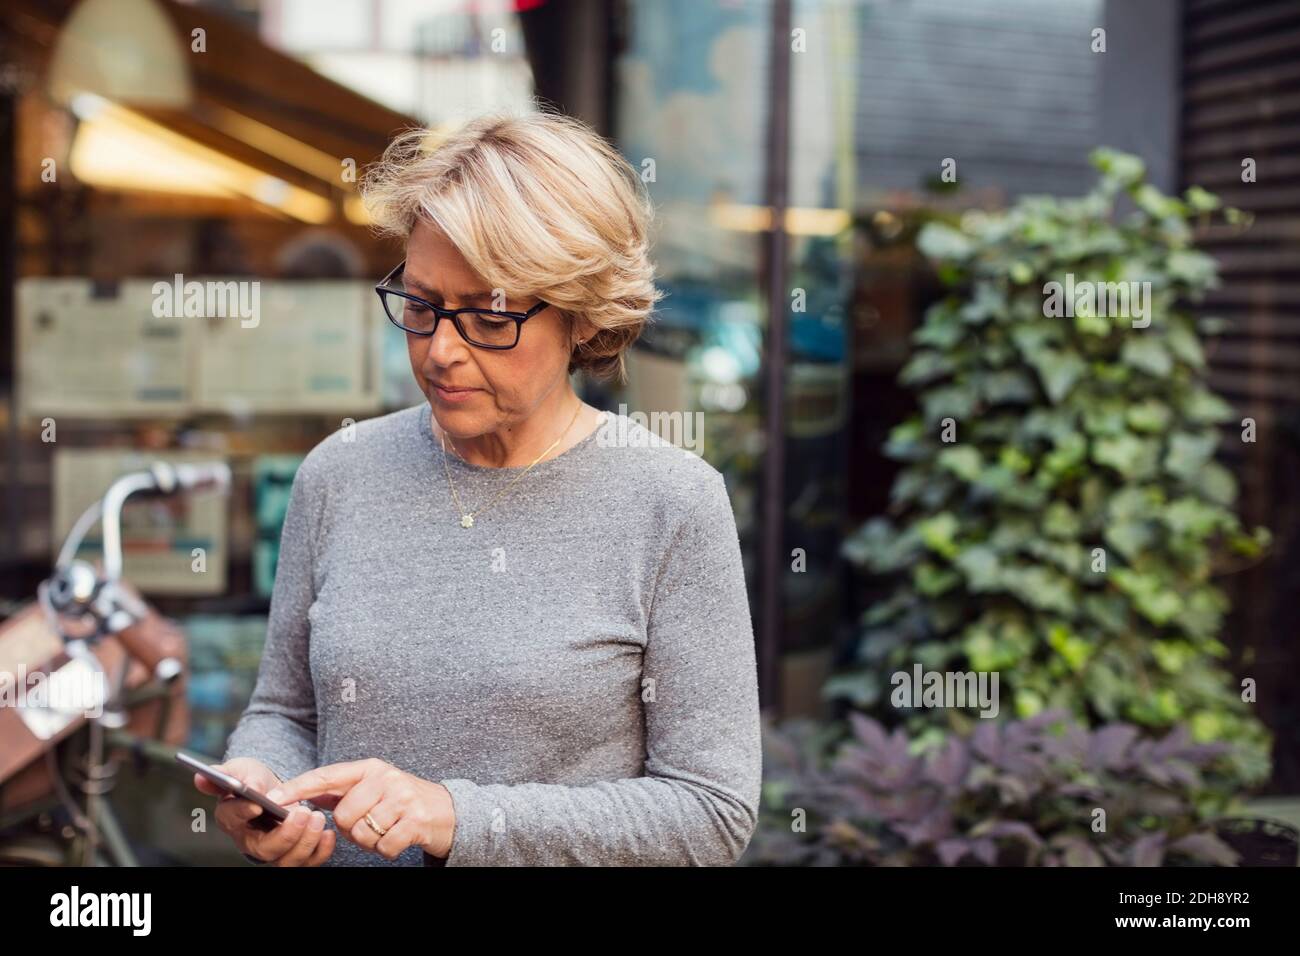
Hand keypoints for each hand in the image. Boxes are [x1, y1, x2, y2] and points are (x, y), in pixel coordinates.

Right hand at [193, 757, 334, 865]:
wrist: (276, 790)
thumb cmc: (254, 780)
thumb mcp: (240, 769)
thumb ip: (226, 774)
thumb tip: (202, 777)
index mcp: (231, 818)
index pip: (233, 819)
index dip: (243, 813)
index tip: (257, 804)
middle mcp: (251, 841)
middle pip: (265, 849)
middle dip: (286, 834)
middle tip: (303, 812)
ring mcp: (274, 851)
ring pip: (286, 860)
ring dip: (305, 842)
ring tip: (318, 818)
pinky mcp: (294, 854)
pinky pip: (307, 862)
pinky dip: (320, 851)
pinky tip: (328, 834)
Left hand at [269, 759, 455, 861]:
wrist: (450, 812)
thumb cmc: (404, 801)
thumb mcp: (376, 787)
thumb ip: (343, 789)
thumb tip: (304, 793)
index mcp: (371, 767)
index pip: (326, 776)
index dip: (297, 788)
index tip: (272, 798)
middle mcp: (386, 778)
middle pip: (343, 815)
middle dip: (352, 828)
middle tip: (371, 824)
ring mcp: (402, 798)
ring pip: (361, 833)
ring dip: (370, 841)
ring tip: (386, 829)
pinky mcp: (415, 820)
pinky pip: (382, 846)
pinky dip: (386, 850)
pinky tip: (398, 838)